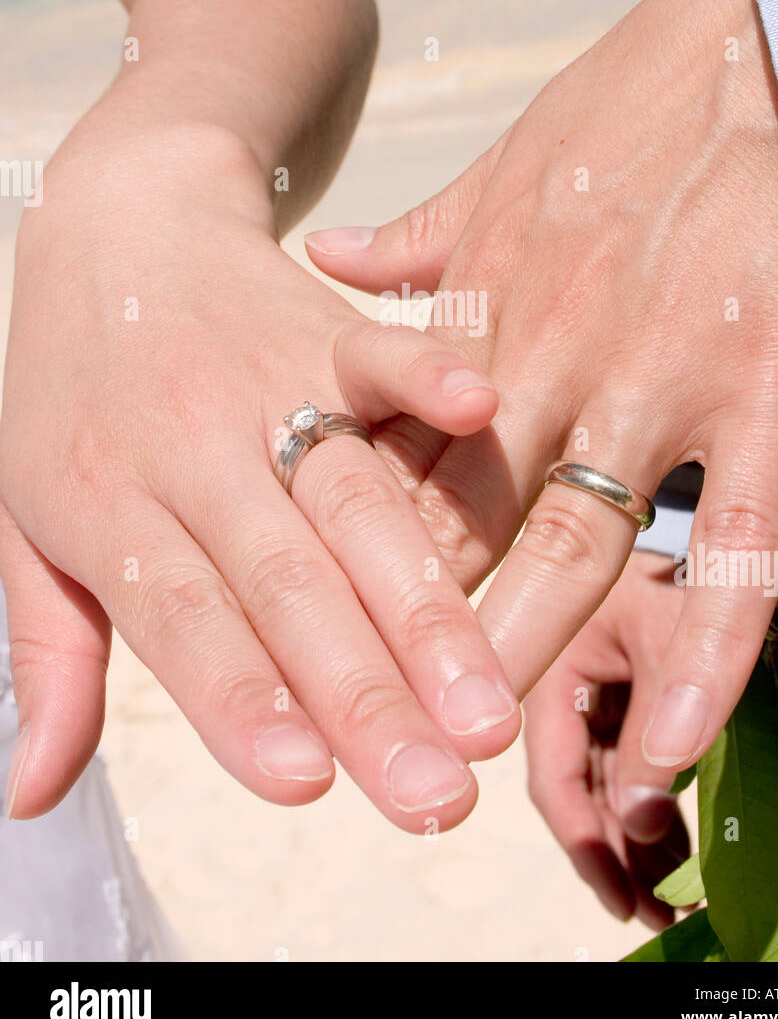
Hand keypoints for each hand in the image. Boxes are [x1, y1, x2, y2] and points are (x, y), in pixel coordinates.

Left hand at [0, 119, 519, 830]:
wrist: (115, 220)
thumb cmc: (69, 391)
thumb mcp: (23, 522)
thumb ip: (47, 657)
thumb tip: (30, 795)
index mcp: (109, 505)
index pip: (183, 617)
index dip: (243, 700)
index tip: (308, 784)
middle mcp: (191, 451)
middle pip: (286, 581)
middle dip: (365, 694)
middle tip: (435, 798)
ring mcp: (265, 387)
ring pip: (354, 502)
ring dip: (427, 605)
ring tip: (489, 708)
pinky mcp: (324, 330)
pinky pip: (380, 354)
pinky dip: (427, 379)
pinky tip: (485, 410)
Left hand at [307, 0, 777, 770]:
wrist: (762, 42)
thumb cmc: (634, 103)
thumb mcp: (500, 167)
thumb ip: (416, 238)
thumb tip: (326, 259)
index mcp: (487, 311)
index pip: (392, 457)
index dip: (342, 552)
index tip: (302, 626)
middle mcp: (554, 359)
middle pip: (457, 523)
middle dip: (404, 633)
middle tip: (360, 728)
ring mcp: (660, 380)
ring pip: (569, 548)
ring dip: (514, 657)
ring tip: (469, 758)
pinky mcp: (769, 389)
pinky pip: (737, 545)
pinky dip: (703, 651)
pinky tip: (666, 747)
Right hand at [525, 551, 688, 927]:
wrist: (706, 495)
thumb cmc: (682, 556)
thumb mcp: (667, 642)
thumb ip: (651, 731)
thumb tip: (643, 825)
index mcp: (548, 655)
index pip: (550, 767)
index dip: (582, 836)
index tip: (618, 894)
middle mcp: (559, 671)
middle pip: (575, 783)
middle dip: (611, 850)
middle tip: (652, 910)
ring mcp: (593, 678)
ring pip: (604, 776)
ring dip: (632, 834)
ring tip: (670, 895)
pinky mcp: (626, 679)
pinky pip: (630, 754)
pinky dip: (650, 799)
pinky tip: (673, 843)